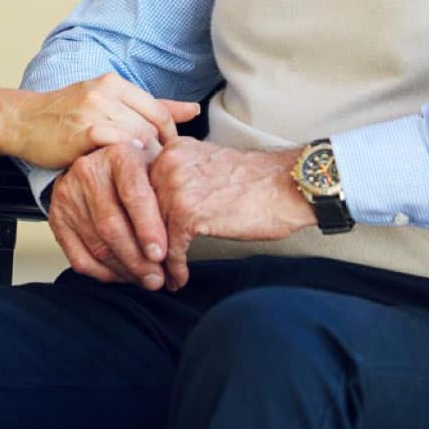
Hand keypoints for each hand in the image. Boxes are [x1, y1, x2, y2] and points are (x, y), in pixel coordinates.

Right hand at [1, 73, 200, 169]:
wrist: (24, 121)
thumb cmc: (65, 115)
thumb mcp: (107, 102)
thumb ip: (150, 106)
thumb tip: (193, 109)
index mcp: (115, 83)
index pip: (160, 112)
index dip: (169, 138)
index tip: (165, 157)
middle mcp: (107, 93)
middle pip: (152, 126)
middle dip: (158, 152)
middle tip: (155, 173)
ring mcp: (95, 110)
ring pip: (139, 137)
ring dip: (143, 160)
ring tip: (140, 176)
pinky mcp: (84, 132)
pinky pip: (119, 147)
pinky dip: (124, 161)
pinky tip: (119, 173)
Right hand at [47, 141, 170, 289]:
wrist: (100, 162)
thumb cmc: (137, 170)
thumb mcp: (156, 168)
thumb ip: (169, 195)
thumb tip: (184, 235)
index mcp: (119, 155)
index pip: (133, 194)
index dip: (148, 228)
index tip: (161, 254)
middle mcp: (89, 171)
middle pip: (112, 225)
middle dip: (138, 259)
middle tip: (157, 278)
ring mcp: (69, 194)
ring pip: (97, 244)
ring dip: (124, 269)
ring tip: (145, 279)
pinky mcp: (57, 217)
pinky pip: (79, 256)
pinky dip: (103, 273)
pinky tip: (122, 275)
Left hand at [149, 139, 315, 289]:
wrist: (288, 185)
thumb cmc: (257, 181)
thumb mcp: (209, 165)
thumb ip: (181, 177)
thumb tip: (160, 206)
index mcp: (172, 151)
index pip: (141, 188)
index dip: (141, 219)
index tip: (144, 239)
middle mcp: (168, 164)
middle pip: (140, 211)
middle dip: (144, 241)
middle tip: (148, 263)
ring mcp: (175, 187)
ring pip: (151, 231)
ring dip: (157, 260)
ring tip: (163, 276)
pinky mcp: (187, 213)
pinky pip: (171, 248)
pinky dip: (174, 267)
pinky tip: (180, 277)